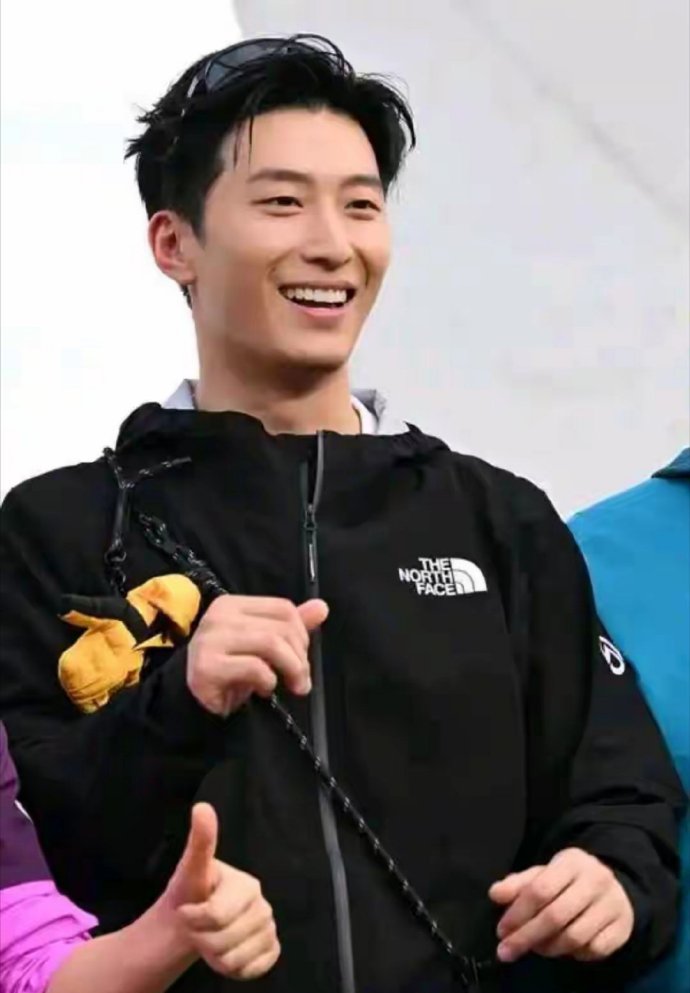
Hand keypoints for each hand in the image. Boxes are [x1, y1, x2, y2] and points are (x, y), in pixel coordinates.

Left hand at [167, 803, 279, 979]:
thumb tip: (202, 807)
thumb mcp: (191, 867)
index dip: (194, 920)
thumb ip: (200, 841)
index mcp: (248, 885)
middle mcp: (264, 906)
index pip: (217, 916)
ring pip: (237, 959)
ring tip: (210, 940)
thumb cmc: (191, 894)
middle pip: (225, 942)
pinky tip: (227, 953)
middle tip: (198, 929)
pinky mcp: (271, 950)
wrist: (191, 923)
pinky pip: (255, 970)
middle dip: (203, 941)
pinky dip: (236, 970)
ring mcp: (269, 930)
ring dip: (215, 958)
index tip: (187, 911)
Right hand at [187, 595, 328, 715]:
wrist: (193, 702)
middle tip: (301, 681)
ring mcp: (210, 639)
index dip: (302, 634)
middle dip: (300, 657)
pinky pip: (255, 667)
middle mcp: (219, 616)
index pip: (282, 608)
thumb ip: (289, 626)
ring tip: (293, 687)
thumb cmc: (230, 671)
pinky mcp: (207, 666)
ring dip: (291, 669)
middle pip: (280, 627)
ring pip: (271, 643)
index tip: (303, 658)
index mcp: (233, 605)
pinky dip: (268, 681)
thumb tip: (321, 607)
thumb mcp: (262, 646)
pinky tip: (264, 690)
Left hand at [489, 848, 633, 963]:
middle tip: (507, 950)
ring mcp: (613, 905)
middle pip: (556, 916)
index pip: (540, 889)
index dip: (518, 913)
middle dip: (527, 937)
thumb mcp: (544, 874)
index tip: (502, 930)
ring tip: (535, 947)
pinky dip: (574, 955)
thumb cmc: (569, 880)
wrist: (614, 886)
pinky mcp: (623, 928)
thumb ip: (518, 884)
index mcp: (572, 862)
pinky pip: (594, 950)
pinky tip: (562, 948)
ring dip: (549, 948)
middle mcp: (596, 881)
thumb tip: (495, 894)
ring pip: (575, 937)